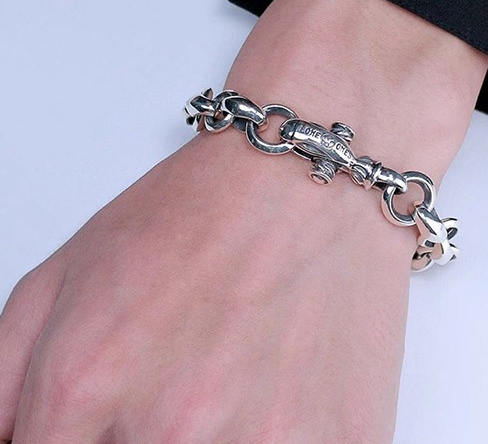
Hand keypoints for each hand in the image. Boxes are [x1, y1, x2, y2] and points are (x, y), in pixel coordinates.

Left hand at [0, 0, 487, 442]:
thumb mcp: (62, 279)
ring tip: (235, 379)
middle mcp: (175, 428)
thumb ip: (8, 388)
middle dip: (145, 435)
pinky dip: (280, 434)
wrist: (304, 180)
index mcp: (87, 383)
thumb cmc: (199, 212)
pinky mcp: (345, 441)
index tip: (105, 428)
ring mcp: (267, 442)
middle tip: (180, 385)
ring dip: (223, 438)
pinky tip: (282, 387)